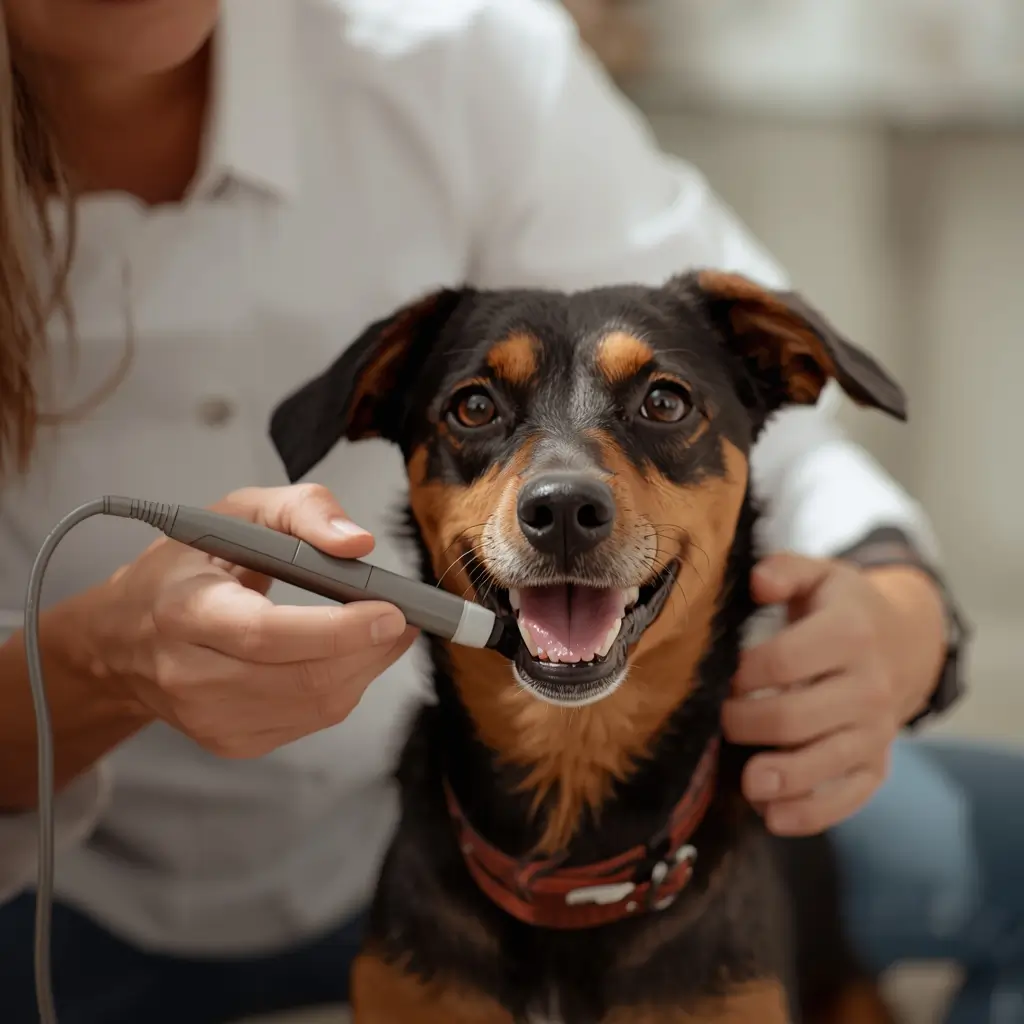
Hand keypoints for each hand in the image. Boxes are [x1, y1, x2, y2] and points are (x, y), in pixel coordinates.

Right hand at [88, 484, 418, 757]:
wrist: (126, 636)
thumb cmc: (188, 566)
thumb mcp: (238, 512)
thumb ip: (303, 510)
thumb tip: (359, 543)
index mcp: (185, 611)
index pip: (267, 634)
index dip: (338, 629)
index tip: (392, 611)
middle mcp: (189, 674)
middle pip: (303, 678)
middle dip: (370, 649)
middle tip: (404, 617)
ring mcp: (208, 718)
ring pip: (317, 706)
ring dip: (366, 669)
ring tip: (382, 632)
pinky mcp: (229, 742)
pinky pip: (311, 722)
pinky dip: (344, 688)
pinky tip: (346, 658)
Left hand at [722, 552, 945, 835]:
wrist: (904, 641)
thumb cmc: (840, 608)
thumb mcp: (817, 575)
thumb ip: (783, 570)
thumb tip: (757, 581)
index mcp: (849, 634)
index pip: (784, 662)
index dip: (742, 674)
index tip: (718, 677)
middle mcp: (869, 686)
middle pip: (795, 718)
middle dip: (745, 724)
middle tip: (718, 720)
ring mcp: (876, 730)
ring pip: (823, 764)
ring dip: (779, 779)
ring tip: (746, 781)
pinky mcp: (877, 764)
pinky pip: (848, 798)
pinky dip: (811, 813)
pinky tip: (773, 816)